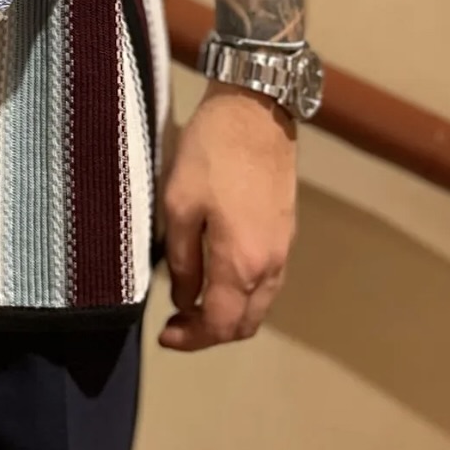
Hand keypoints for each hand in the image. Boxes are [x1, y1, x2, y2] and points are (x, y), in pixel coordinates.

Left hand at [158, 79, 297, 351]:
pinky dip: (243, 293)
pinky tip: (216, 276)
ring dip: (229, 314)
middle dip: (211, 332)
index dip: (191, 338)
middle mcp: (270, 266)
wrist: (256, 111)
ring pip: (259, 305)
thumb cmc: (210, 154)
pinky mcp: (285, 232)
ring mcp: (283, 249)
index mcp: (241, 263)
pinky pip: (266, 282)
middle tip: (177, 321)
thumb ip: (182, 260)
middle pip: (246, 324)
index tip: (164, 334)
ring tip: (193, 302)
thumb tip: (185, 298)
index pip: (221, 324)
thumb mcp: (179, 205)